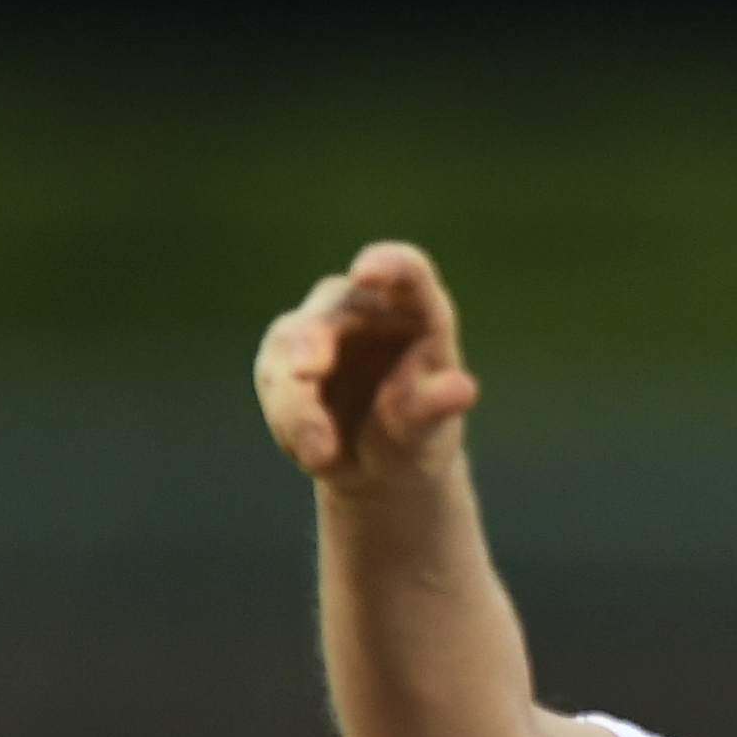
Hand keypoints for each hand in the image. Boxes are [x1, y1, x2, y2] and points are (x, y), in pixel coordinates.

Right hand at [256, 242, 481, 490]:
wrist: (377, 471)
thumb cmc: (416, 439)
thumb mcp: (427, 433)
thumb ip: (432, 408)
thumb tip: (462, 389)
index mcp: (417, 311)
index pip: (407, 271)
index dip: (387, 265)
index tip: (365, 273)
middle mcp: (364, 308)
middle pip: (333, 308)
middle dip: (313, 339)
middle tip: (308, 371)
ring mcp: (320, 328)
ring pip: (290, 344)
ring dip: (296, 401)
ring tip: (321, 456)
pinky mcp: (284, 357)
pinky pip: (273, 379)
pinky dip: (288, 421)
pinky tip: (314, 455)